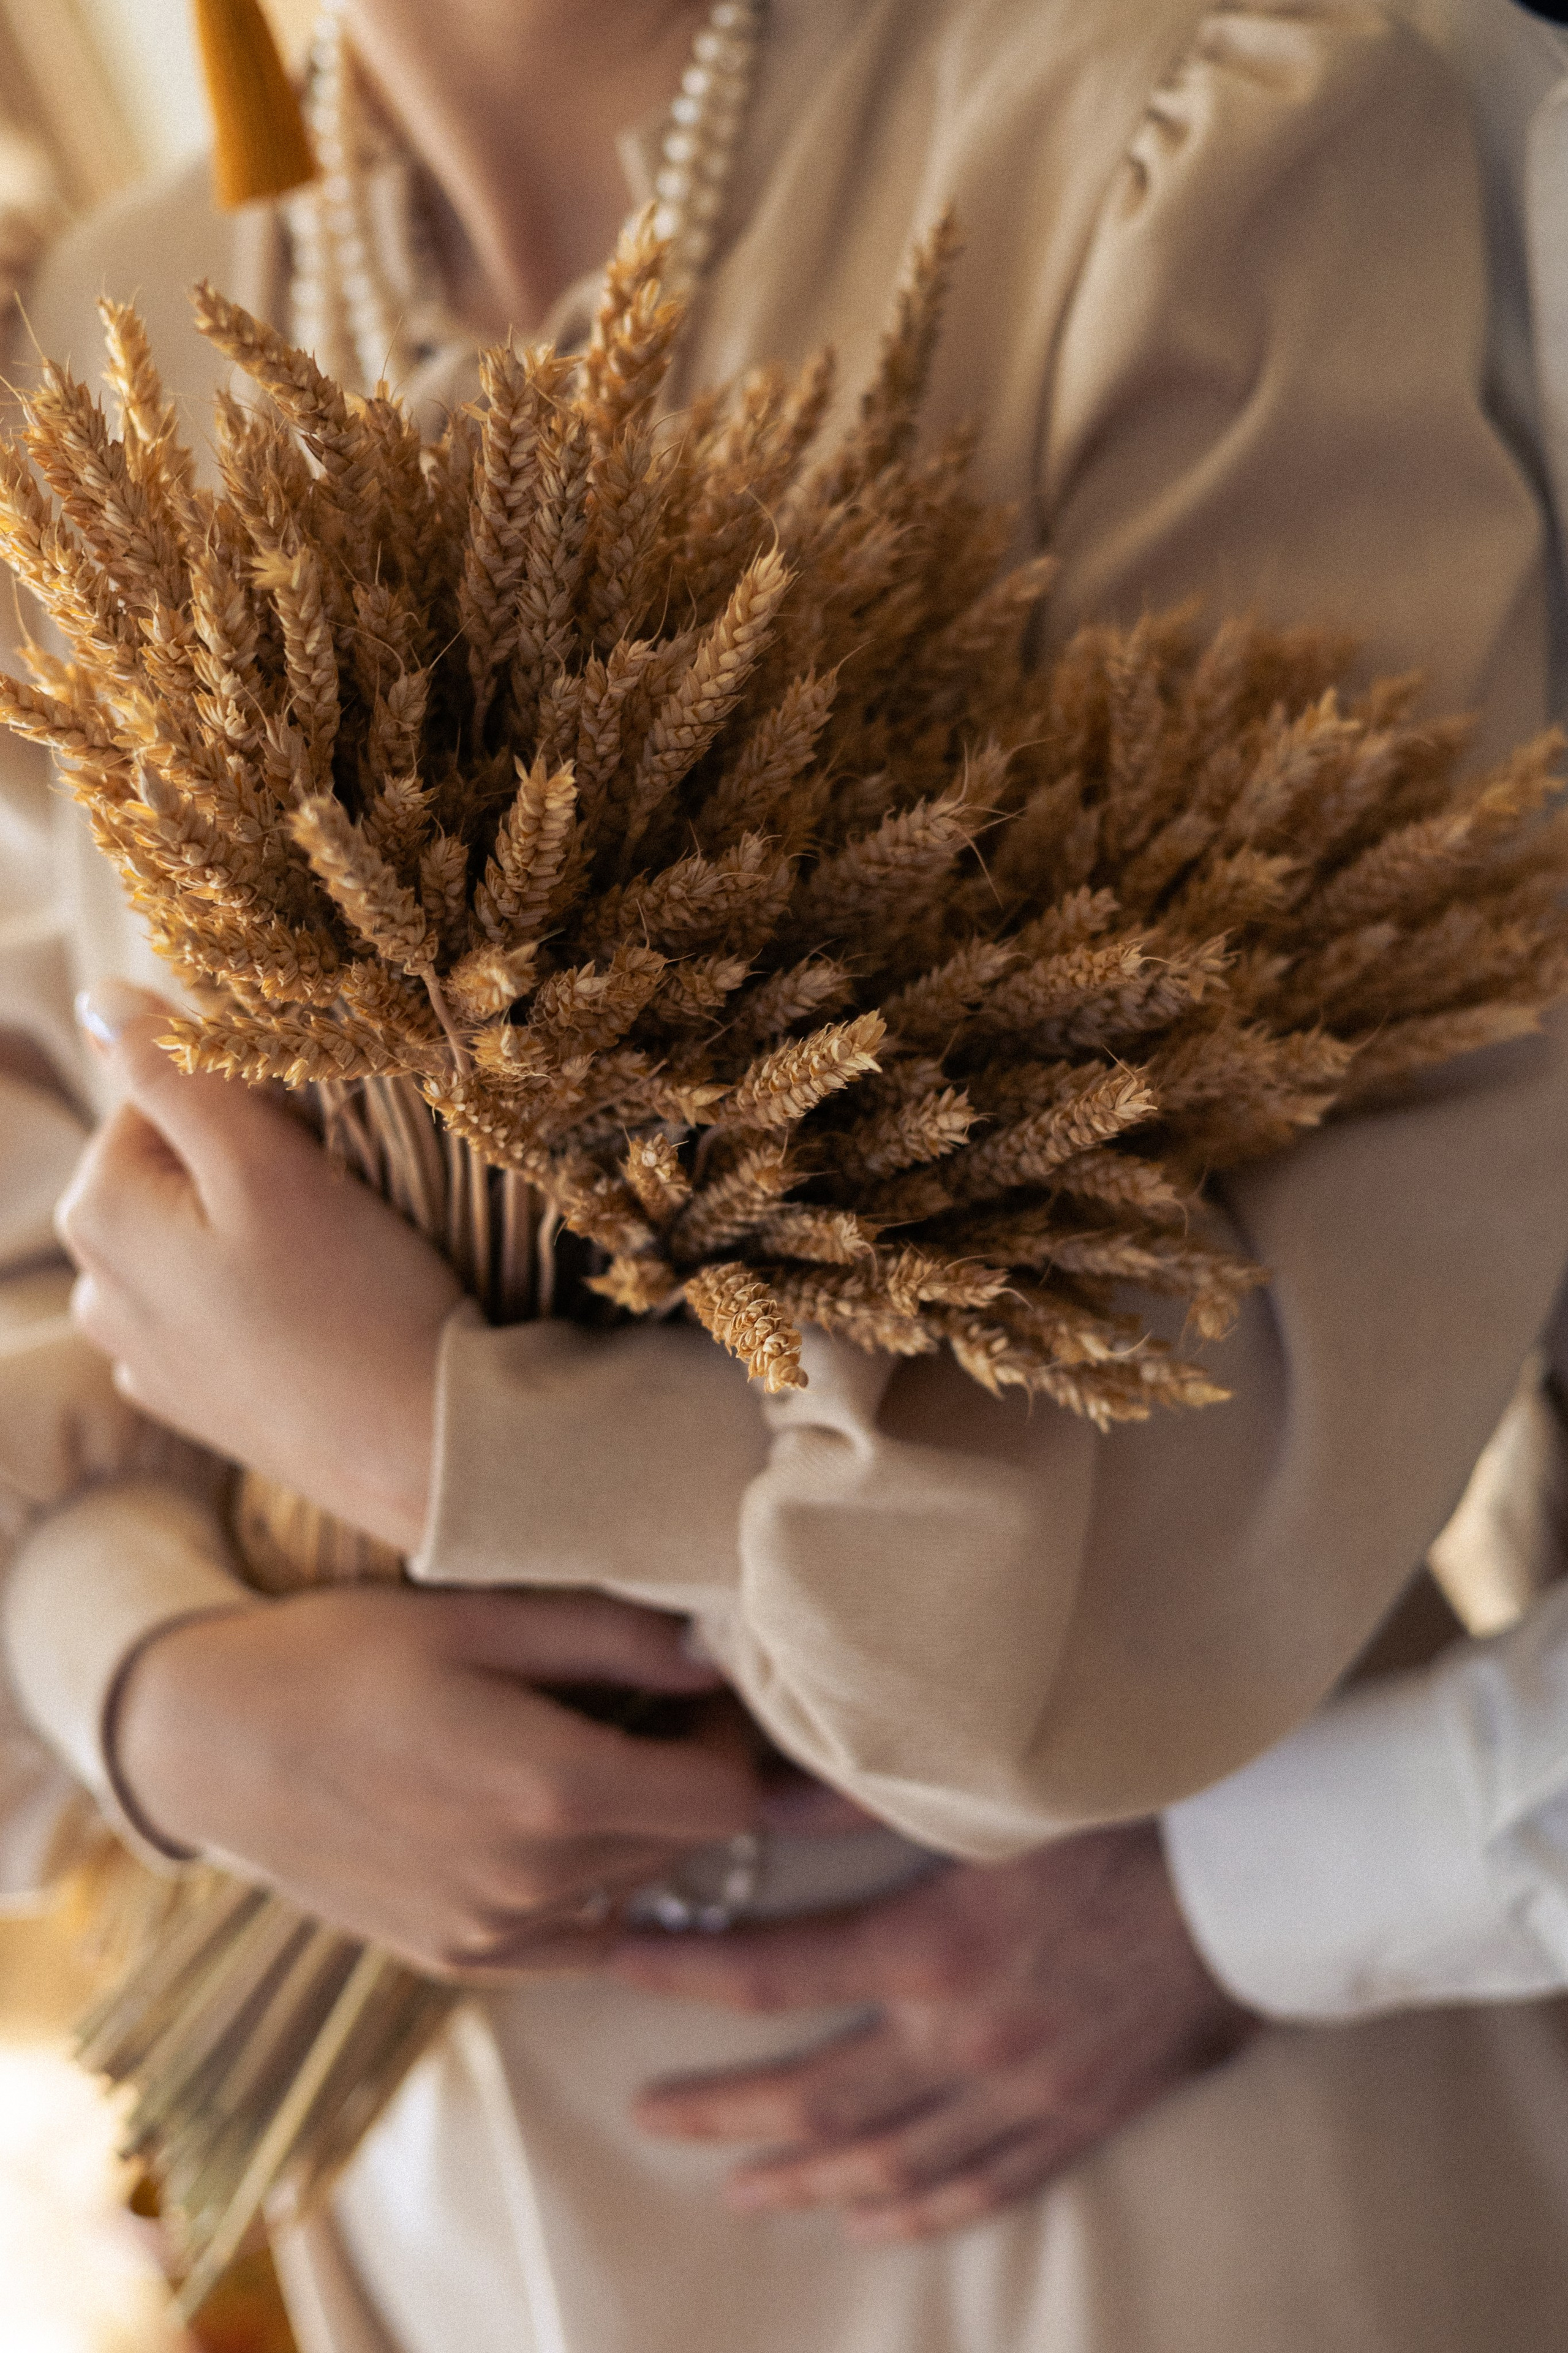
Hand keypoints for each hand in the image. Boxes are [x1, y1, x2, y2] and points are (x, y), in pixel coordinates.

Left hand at [57, 979, 459, 1551]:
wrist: (419, 1453)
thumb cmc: (352, 1297)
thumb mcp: (263, 1160)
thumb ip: (172, 1068)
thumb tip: (101, 1000)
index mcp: (97, 1211)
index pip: (161, 1091)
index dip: (249, 1094)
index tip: (319, 1137)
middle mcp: (96, 1287)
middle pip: (173, 1165)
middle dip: (247, 1161)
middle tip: (338, 1197)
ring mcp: (141, 1354)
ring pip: (195, 1237)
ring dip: (252, 1227)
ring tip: (333, 1260)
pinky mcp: (193, 1401)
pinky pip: (216, 1307)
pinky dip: (258, 1295)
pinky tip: (315, 1315)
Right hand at [114, 1584, 758, 1978]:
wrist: (213, 1742)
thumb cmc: (346, 1654)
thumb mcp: (481, 1616)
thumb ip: (611, 1638)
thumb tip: (713, 1656)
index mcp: (552, 1792)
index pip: (725, 1797)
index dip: (732, 1737)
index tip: (697, 1690)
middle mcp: (533, 1882)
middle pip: (688, 1844)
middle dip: (686, 1773)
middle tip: (646, 1706)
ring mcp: (492, 1934)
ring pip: (636, 1889)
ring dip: (637, 1827)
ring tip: (583, 1751)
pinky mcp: (455, 1957)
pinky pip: (577, 1937)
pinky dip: (588, 1883)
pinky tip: (541, 1819)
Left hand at [614, 1823, 1255, 2239]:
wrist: (1261, 1885)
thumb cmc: (1128, 1814)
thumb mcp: (997, 1793)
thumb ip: (876, 1796)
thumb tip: (771, 1787)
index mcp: (934, 1947)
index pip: (777, 1974)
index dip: (689, 1975)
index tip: (621, 1966)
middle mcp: (964, 2037)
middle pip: (814, 2094)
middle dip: (722, 2111)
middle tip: (651, 2118)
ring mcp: (1021, 2092)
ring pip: (888, 2158)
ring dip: (803, 2177)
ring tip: (739, 2188)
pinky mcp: (1078, 2119)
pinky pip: (982, 2186)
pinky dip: (918, 2209)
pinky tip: (871, 2218)